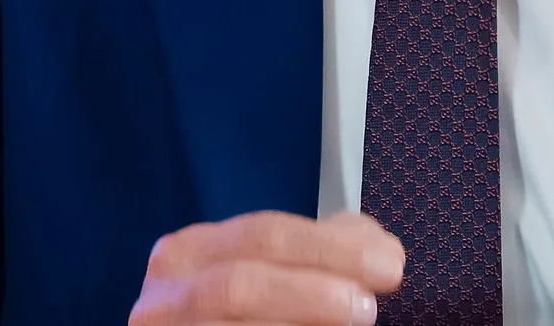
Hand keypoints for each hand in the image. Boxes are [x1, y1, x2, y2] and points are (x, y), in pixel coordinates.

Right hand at [129, 209, 404, 324]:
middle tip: (369, 303)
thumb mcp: (271, 274)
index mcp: (188, 254)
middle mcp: (163, 296)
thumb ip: (321, 252)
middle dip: (312, 289)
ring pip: (231, 325)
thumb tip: (381, 249)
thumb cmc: (240, 314)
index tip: (389, 263)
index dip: (328, 247)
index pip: (262, 235)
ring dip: (300, 317)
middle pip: (241, 283)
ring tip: (357, 318)